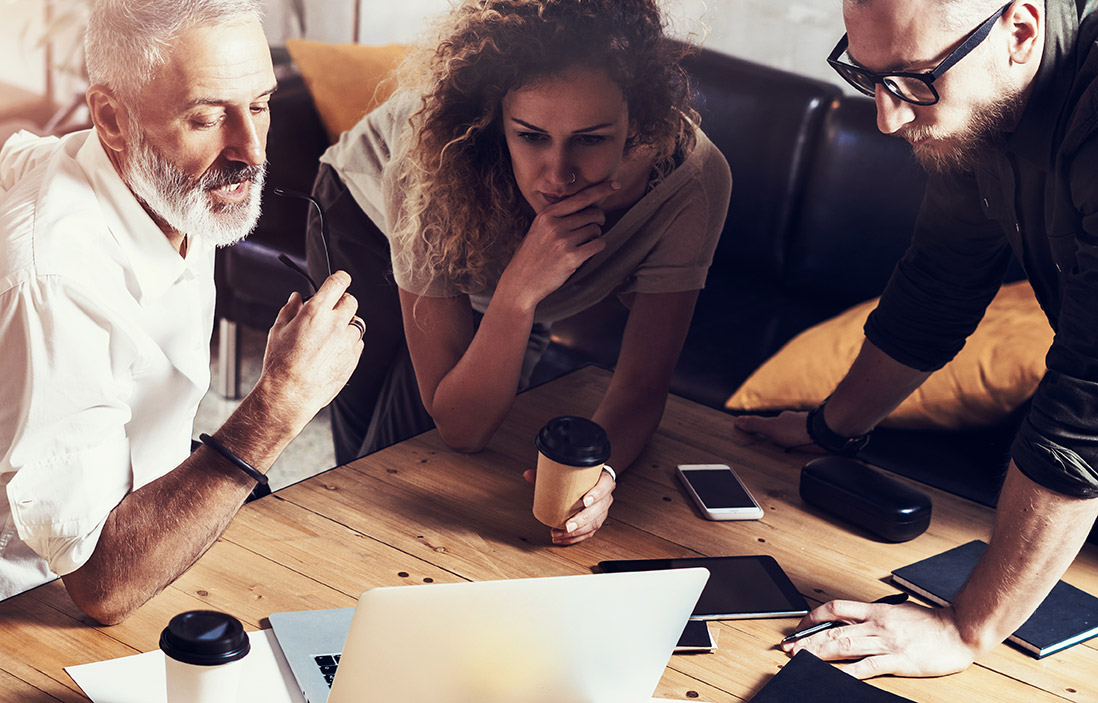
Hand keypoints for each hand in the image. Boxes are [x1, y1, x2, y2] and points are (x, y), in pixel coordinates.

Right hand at [253, 271, 364, 432]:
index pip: (338, 283)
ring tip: (329, 337)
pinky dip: (349, 343)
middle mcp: (335, 324)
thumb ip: (290, 309)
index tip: (339, 280)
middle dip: (342, 302)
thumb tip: (297, 297)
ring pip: (357, 323)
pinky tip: (333, 352)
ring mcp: (347, 341)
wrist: (291, 393)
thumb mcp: (278, 330)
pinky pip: (357, 343)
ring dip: (346, 325)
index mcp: (315, 312)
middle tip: (331, 311)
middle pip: (351, 301)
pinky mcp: (353, 358)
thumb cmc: (280, 363)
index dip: (340, 278)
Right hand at [499, 181, 620, 310]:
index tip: (615, 185)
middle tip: (594, 228)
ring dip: (595, 237)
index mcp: (547, 215)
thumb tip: (588, 208)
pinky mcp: (571, 257)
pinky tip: (587, 252)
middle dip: (598, 220)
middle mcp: (554, 225)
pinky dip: (597, 247)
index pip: (580, 197)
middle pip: (592, 213)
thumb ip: (558, 217)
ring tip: (582, 244)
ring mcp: (563, 241)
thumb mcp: (539, 229)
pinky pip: (598, 245)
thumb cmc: (532, 256)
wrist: (520, 282)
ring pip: (596, 230)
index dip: (601, 190)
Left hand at [523, 469, 615, 544]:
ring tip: (560, 533)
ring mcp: (603, 510)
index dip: (597, 493)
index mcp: (604, 480)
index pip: (606, 484)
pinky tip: (562, 538)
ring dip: (577, 532)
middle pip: (599, 509)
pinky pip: (589, 532)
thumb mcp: (570, 472)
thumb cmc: (581, 477)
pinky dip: (575, 537)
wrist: (592, 482)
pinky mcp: (597, 521)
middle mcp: (606, 496)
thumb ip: (550, 472)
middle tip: (567, 525)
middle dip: (582, 519)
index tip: (585, 501)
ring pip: (594, 523)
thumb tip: (528, 474)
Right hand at [733, 410, 822, 452]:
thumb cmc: (798, 430)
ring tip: (794, 453)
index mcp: (784, 419)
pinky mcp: (820, 438)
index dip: (767, 432)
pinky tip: (808, 453)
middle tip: (779, 450)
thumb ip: (754, 424)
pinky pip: (812, 442)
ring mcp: (809, 429)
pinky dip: (809, 446)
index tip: (766, 439)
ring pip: (800, 436)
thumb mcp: (770, 428)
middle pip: (787, 431)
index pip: (772, 425)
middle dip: (783, 439)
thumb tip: (738, 420)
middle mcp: (797, 422)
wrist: (824, 432)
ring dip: (797, 443)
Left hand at [783, 599, 976, 678]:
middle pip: (833, 630)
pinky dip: (848, 672)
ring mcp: (886, 642)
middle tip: (788, 648)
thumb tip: (849, 622)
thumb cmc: (930, 624)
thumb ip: (873, 616)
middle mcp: (876, 624)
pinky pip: (867, 667)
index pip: (835, 608)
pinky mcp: (898, 660)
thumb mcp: (896, 612)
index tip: (800, 626)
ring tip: (799, 658)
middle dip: (807, 640)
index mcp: (875, 610)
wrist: (959, 630)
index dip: (813, 616)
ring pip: (844, 646)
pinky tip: (833, 677)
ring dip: (819, 653)